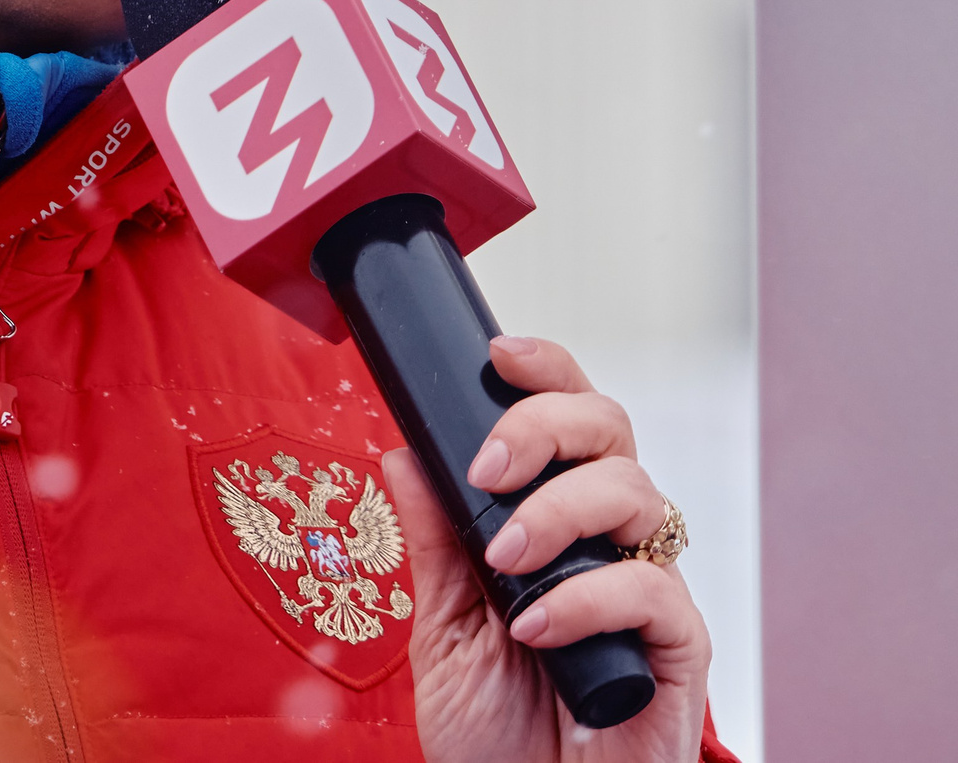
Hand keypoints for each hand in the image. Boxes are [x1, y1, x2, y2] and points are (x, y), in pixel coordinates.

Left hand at [391, 336, 710, 762]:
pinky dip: (589, 596)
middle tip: (487, 473)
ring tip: (502, 562)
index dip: (546, 372)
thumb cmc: (496, 728)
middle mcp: (609, 541)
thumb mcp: (442, 628)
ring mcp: (647, 590)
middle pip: (610, 431)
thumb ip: (432, 544)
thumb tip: (402, 452)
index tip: (499, 355)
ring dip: (558, 513)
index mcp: (556, 520)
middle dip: (545, 427)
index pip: (568, 419)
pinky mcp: (678, 649)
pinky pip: (654, 590)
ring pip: (638, 493)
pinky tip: (535, 624)